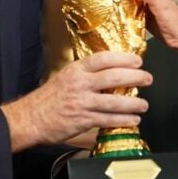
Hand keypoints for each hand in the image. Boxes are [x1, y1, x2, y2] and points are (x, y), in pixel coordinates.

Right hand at [1, 51, 151, 151]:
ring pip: (114, 101)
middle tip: (147, 78)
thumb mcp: (64, 77)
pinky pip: (108, 120)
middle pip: (113, 77)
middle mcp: (80, 84)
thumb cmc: (48, 99)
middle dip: (135, 77)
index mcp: (76, 70)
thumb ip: (85, 75)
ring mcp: (82, 102)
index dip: (123, 58)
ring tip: (144, 104)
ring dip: (133, 103)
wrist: (30, 118)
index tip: (137, 60)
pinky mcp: (83, 120)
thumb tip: (109, 72)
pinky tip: (133, 120)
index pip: (103, 59)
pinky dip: (123, 120)